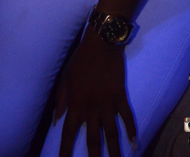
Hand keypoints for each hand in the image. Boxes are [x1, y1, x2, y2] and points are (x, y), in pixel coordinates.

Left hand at [54, 28, 135, 156]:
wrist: (101, 44)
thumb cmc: (80, 60)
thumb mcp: (65, 79)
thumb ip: (61, 101)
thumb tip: (56, 122)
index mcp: (76, 105)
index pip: (68, 134)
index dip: (65, 151)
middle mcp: (91, 109)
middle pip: (93, 141)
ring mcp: (108, 104)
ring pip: (112, 134)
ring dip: (114, 152)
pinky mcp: (121, 96)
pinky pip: (127, 117)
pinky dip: (131, 130)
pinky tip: (134, 143)